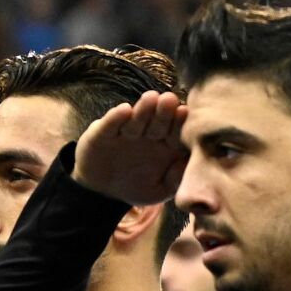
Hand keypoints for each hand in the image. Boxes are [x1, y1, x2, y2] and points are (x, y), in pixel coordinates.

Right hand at [74, 91, 188, 204]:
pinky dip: (116, 117)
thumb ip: (175, 180)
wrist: (101, 192)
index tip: (184, 113)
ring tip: (151, 98)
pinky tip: (124, 110)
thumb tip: (190, 168)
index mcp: (166, 145)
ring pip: (136, 120)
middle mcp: (148, 135)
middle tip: (170, 99)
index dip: (180, 123)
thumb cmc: (135, 187)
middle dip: (164, 111)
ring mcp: (126, 132)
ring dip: (143, 109)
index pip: (176, 132)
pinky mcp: (103, 132)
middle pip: (158, 121)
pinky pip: (110, 124)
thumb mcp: (158, 190)